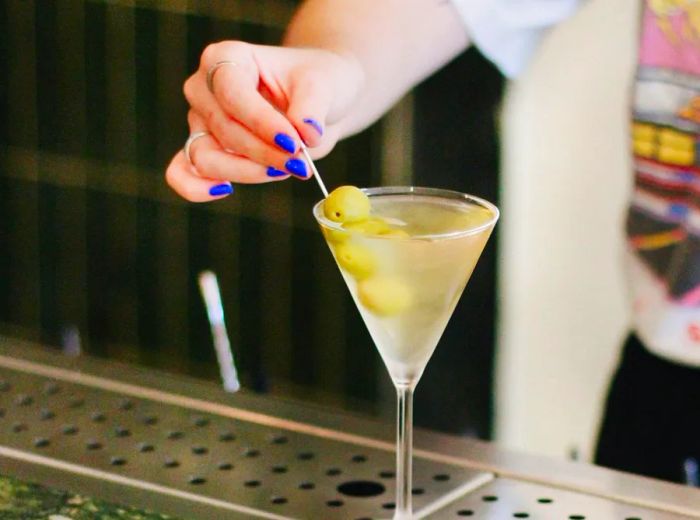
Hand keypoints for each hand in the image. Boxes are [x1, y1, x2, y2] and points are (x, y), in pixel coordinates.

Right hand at [166, 41, 363, 201]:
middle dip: (264, 153)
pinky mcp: (202, 151)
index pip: (233, 94)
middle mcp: (205, 88)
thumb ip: (312, 109)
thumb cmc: (315, 83)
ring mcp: (200, 122)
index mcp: (227, 58)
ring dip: (245, 172)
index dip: (261, 122)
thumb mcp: (322, 85)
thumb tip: (306, 135)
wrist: (317, 102)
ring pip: (205, 157)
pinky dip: (196, 188)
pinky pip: (182, 173)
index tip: (294, 143)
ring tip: (284, 171)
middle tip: (300, 164)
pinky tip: (225, 190)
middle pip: (223, 129)